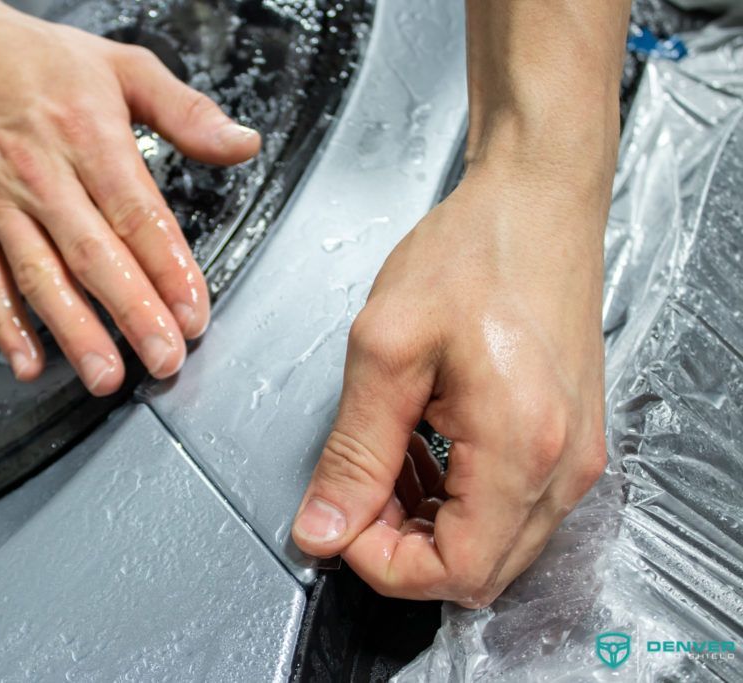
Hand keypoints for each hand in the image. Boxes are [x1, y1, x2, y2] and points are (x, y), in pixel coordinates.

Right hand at [0, 3, 259, 391]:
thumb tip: (242, 142)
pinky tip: (29, 362)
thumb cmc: (45, 65)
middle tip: (163, 358)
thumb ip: (187, 111)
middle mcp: (43, 174)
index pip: (136, 213)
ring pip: (40, 275)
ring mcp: (1, 203)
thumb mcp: (126, 68)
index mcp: (89, 135)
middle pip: (93, 253)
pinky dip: (5, 325)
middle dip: (132, 311)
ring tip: (105, 375)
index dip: (168, 267)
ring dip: (74, 330)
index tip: (194, 311)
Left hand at [291, 167, 606, 607]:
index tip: (339, 519)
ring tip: (383, 462)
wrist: (536, 204)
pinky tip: (422, 451)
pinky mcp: (570, 442)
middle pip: (476, 570)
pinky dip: (455, 500)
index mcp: (521, 447)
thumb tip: (324, 527)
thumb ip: (353, 451)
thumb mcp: (386, 350)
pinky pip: (510, 509)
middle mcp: (563, 467)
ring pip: (492, 545)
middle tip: (354, 488)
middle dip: (400, 545)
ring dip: (425, 523)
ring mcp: (575, 458)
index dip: (382, 562)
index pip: (454, 571)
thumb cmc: (473, 253)